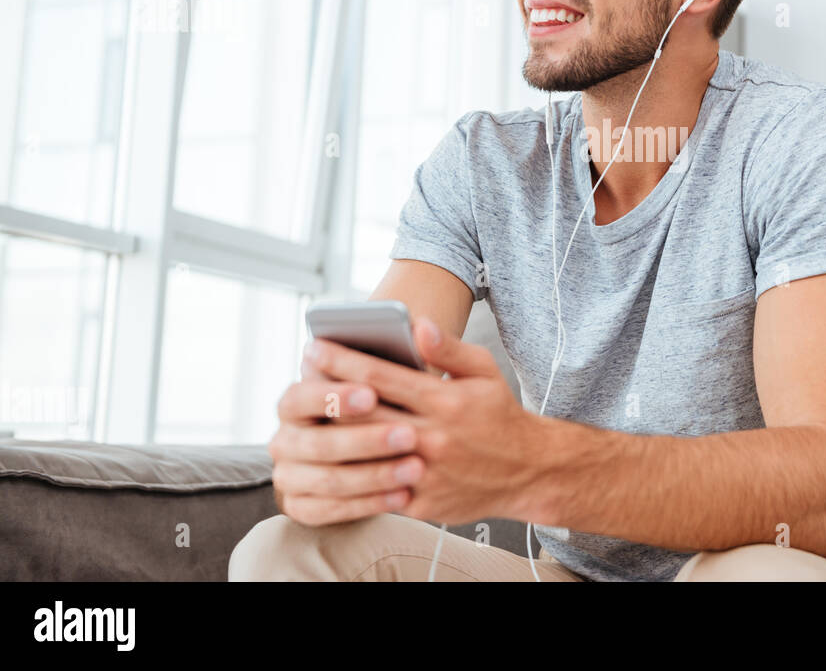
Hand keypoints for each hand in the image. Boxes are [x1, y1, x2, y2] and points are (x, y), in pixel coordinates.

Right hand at [268, 361, 428, 526]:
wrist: (372, 447)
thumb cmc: (385, 399)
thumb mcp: (390, 375)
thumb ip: (400, 355)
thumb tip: (424, 327)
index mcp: (295, 399)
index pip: (303, 396)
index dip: (335, 396)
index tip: (372, 393)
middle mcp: (286, 437)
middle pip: (318, 443)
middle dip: (364, 440)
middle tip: (408, 435)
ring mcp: (289, 474)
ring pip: (328, 480)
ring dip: (373, 475)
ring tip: (416, 467)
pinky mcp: (302, 505)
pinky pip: (331, 511)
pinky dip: (369, 504)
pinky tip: (404, 496)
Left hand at [305, 316, 545, 525]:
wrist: (527, 471)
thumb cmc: (499, 415)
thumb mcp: (484, 370)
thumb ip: (449, 348)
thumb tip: (417, 325)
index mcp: (445, 400)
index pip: (382, 377)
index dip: (343, 361)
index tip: (314, 347)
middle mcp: (433, 436)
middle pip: (363, 415)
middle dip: (326, 394)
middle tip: (297, 378)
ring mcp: (424, 472)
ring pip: (363, 453)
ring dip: (330, 434)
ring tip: (306, 415)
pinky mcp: (419, 501)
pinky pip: (375, 487)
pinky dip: (350, 471)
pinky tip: (330, 456)